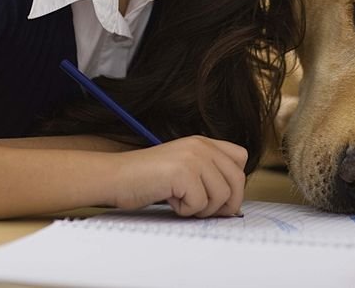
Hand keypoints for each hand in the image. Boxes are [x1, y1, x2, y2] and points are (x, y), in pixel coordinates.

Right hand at [105, 136, 247, 216]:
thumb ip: (208, 175)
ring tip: (182, 203)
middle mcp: (201, 146)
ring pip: (222, 195)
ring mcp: (193, 157)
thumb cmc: (145, 179)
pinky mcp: (183, 173)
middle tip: (203, 210)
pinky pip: (200, 204)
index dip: (234, 183)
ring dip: (203, 209)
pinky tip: (170, 201)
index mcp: (203, 142)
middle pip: (237, 180)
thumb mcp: (183, 168)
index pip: (240, 159)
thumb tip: (234, 204)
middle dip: (225, 203)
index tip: (220, 199)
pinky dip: (185, 211)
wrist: (115, 177)